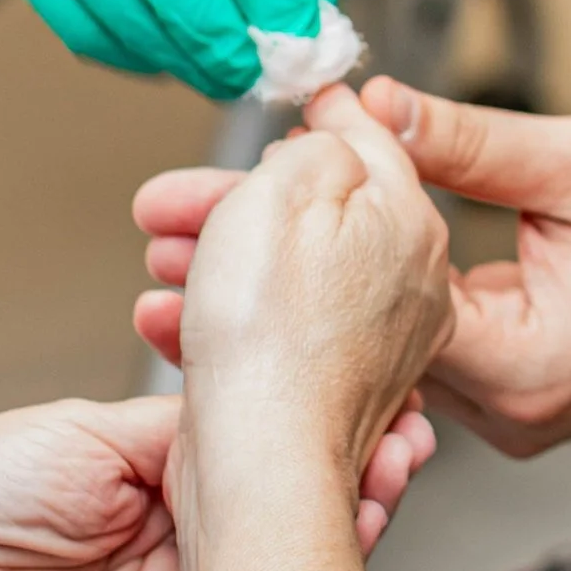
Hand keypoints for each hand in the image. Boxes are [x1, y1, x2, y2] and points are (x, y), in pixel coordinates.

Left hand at [0, 394, 435, 570]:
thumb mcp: (90, 431)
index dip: (316, 413)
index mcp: (154, 464)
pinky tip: (364, 518)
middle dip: (359, 454)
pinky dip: (325, 568)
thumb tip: (262, 409)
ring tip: (400, 458)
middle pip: (293, 491)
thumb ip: (184, 427)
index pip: (260, 436)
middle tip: (407, 424)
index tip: (372, 384)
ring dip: (359, 502)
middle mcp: (181, 526)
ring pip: (297, 549)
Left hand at [136, 82, 570, 455]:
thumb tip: (362, 108)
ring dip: (300, 291)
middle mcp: (506, 411)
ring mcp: (513, 411)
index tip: (191, 207)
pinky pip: (420, 352)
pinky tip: (302, 267)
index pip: (366, 305)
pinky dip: (362, 305)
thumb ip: (463, 142)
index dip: (277, 246)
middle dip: (257, 277)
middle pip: (350, 338)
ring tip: (193, 250)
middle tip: (158, 227)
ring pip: (378, 348)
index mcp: (521, 366)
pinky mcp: (522, 391)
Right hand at [174, 85, 453, 494]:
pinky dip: (226, 319)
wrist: (262, 467)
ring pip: (292, 275)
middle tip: (172, 200)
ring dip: (218, 259)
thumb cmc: (272, 337)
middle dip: (238, 200)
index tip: (299, 103)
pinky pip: (281, 334)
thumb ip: (322, 146)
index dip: (322, 120)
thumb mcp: (287, 190)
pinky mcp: (342, 391)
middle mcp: (411, 285)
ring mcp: (382, 343)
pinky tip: (173, 320)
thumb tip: (340, 129)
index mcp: (411, 224)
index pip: (370, 147)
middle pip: (320, 215)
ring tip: (159, 259)